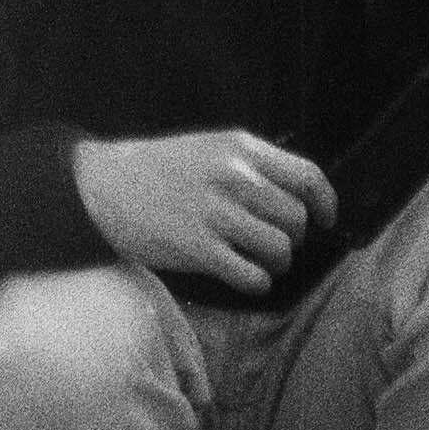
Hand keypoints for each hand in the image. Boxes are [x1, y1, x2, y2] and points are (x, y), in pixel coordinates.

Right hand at [72, 129, 337, 293]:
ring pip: (280, 250)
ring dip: (274, 263)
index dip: (325, 203)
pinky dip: (255, 282)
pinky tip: (238, 273)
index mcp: (239, 148)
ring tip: (255, 259)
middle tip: (271, 241)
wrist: (103, 186)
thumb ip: (251, 165)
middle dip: (293, 238)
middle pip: (297, 220)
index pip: (308, 176)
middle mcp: (234, 177)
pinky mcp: (200, 249)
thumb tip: (299, 196)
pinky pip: (254, 277)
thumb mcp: (208, 148)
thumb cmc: (159, 169)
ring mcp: (217, 213)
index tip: (325, 220)